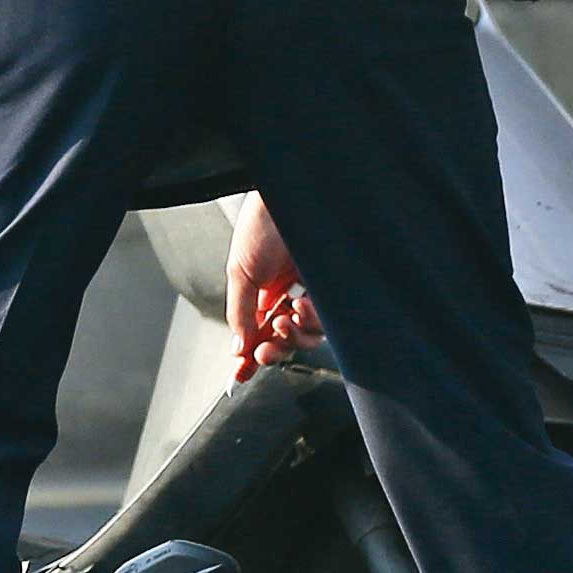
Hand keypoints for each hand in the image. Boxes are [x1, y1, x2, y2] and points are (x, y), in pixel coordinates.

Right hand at [227, 197, 319, 374]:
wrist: (291, 195)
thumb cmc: (262, 225)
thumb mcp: (240, 270)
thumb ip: (240, 311)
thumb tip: (238, 347)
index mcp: (260, 291)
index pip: (255, 332)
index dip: (248, 356)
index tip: (239, 377)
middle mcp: (287, 294)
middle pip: (283, 340)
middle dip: (272, 350)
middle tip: (263, 352)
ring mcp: (312, 292)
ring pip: (308, 335)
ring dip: (293, 334)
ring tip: (285, 316)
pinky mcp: (334, 289)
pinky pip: (327, 319)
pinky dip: (311, 319)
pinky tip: (301, 304)